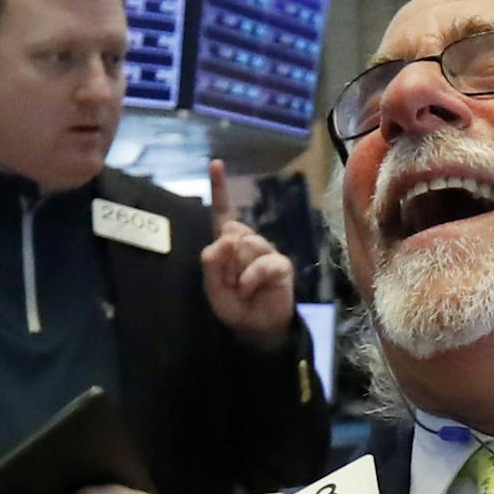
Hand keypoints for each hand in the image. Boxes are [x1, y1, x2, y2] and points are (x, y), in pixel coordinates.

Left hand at [198, 159, 294, 349]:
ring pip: (248, 243)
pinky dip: (252, 277)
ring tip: (241, 288)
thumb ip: (212, 262)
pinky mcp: (281, 265)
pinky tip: (248, 288)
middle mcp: (248, 243)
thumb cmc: (234, 306)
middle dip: (226, 255)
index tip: (216, 163)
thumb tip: (226, 238)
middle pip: (233, 228)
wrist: (256, 329)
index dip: (220, 189)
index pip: (223, 213)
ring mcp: (266, 252)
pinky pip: (264, 262)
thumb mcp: (213, 287)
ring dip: (238, 270)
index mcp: (228, 245)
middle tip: (228, 280)